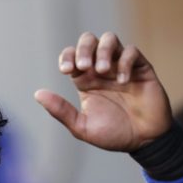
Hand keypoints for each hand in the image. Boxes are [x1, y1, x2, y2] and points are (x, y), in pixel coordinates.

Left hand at [35, 32, 172, 151]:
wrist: (144, 142)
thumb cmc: (113, 134)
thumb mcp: (82, 127)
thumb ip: (61, 110)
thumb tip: (38, 94)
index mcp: (85, 81)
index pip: (72, 56)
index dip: (67, 56)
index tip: (66, 70)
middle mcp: (102, 70)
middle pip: (89, 41)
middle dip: (83, 48)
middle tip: (83, 67)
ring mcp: (121, 67)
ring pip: (110, 39)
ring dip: (103, 50)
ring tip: (102, 70)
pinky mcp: (141, 69)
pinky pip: (132, 52)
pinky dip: (124, 62)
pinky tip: (122, 81)